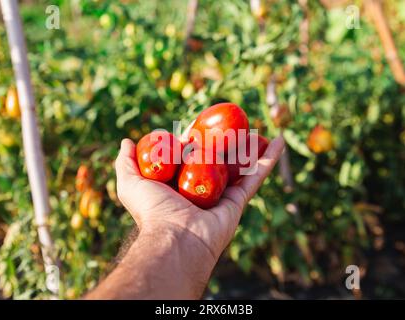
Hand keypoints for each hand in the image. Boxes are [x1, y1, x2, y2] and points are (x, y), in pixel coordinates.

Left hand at [115, 135, 284, 260]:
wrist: (175, 237)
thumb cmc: (152, 210)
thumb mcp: (130, 182)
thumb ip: (126, 162)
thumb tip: (128, 141)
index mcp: (179, 182)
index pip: (189, 154)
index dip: (194, 137)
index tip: (198, 122)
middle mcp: (202, 187)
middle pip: (216, 157)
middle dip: (224, 140)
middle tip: (230, 122)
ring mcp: (222, 193)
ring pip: (238, 164)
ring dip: (249, 146)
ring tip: (256, 128)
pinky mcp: (239, 199)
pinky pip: (256, 175)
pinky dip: (269, 158)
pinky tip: (278, 141)